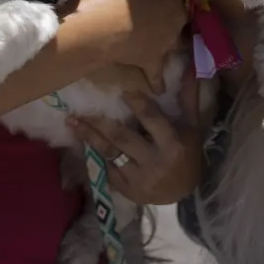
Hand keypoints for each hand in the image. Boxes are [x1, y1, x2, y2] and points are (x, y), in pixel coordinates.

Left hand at [64, 78, 204, 204]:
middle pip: (122, 137)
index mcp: (172, 144)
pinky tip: (81, 141)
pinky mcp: (126, 188)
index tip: (122, 90)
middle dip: (100, 122)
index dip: (137, 104)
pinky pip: (106, 168)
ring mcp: (137, 177)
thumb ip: (188, 99)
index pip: (151, 119)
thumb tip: (190, 69)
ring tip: (72, 122)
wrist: (183, 193)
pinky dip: (93, 153)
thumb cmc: (188, 154)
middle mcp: (153, 161)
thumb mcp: (192, 127)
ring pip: (109, 153)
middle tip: (81, 108)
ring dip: (89, 136)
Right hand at [86, 0, 186, 91]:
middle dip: (174, 12)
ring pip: (176, 41)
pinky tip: (159, 89)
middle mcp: (179, 17)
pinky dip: (158, 80)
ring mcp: (168, 41)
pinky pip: (158, 73)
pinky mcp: (153, 59)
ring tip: (165, 41)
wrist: (102, 24)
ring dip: (173, 41)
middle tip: (157, 11)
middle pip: (182, 13)